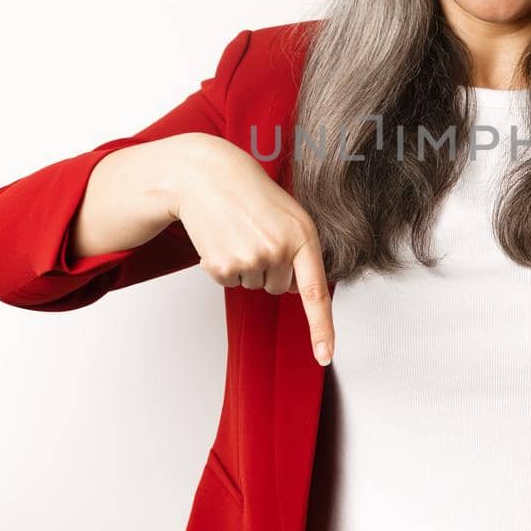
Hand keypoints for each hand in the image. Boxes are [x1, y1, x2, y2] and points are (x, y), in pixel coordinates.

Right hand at [164, 135, 335, 366]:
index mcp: (303, 237)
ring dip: (246, 264)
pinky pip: (229, 282)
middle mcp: (279, 251)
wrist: (206, 175)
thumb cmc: (251, 193)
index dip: (321, 328)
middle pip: (278, 287)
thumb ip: (301, 250)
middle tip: (256, 233)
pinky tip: (222, 238)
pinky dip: (224, 265)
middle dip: (269, 267)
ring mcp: (250, 260)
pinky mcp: (222, 265)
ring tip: (239, 231)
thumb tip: (296, 290)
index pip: (315, 293)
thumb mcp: (290, 214)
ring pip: (253, 285)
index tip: (324, 355)